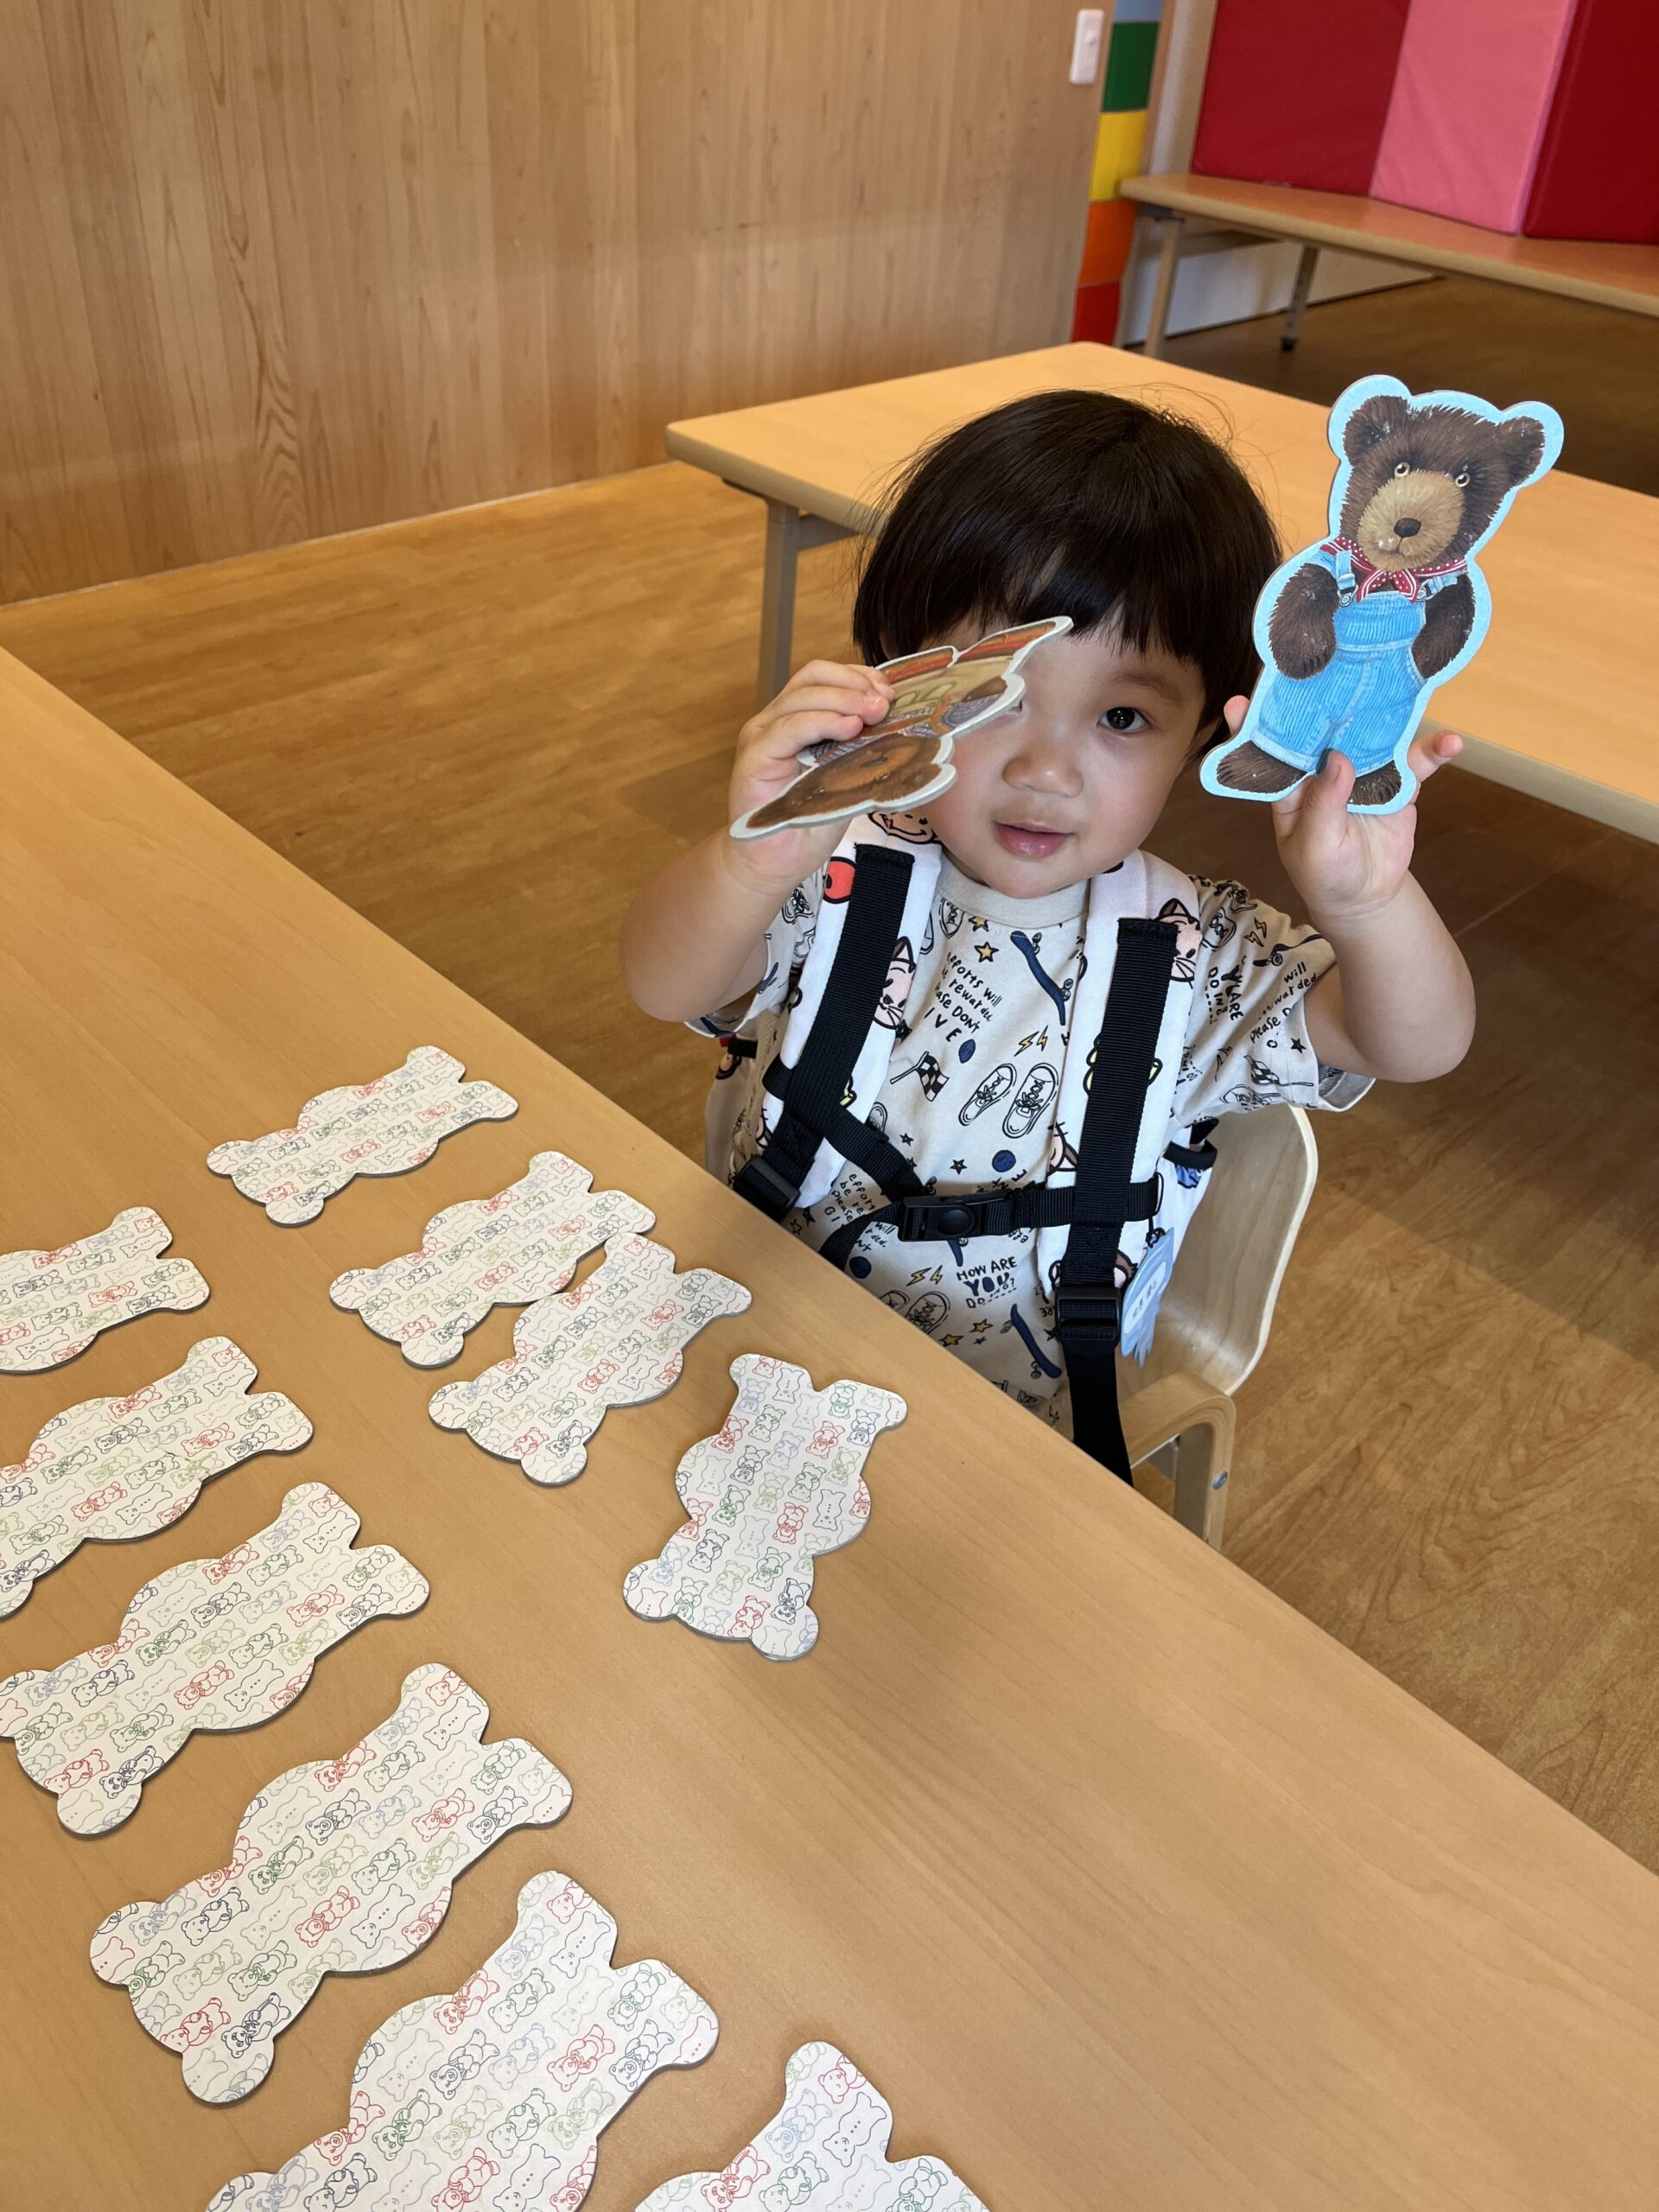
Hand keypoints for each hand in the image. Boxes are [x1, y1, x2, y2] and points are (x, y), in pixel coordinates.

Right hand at [725, 659, 893, 894]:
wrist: (774, 863)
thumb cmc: (808, 823)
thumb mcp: (846, 778)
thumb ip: (862, 750)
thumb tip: (901, 730)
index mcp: (796, 718)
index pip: (824, 677)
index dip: (858, 676)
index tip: (889, 693)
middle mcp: (775, 720)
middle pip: (813, 677)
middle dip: (854, 683)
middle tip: (885, 703)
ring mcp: (762, 736)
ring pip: (802, 697)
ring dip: (843, 699)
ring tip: (874, 713)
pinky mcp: (754, 757)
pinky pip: (788, 729)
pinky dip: (821, 722)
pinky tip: (848, 728)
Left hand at [1250, 702, 1462, 928]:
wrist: (1365, 896)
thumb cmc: (1325, 873)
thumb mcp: (1315, 848)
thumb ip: (1323, 807)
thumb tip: (1338, 760)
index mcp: (1293, 785)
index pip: (1269, 752)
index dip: (1254, 727)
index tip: (1239, 701)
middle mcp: (1324, 769)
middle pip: (1324, 727)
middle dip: (1329, 698)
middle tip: (1337, 664)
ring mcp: (1363, 770)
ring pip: (1373, 734)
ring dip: (1388, 713)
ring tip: (1402, 686)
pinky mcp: (1397, 780)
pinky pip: (1417, 761)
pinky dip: (1435, 750)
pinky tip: (1452, 742)